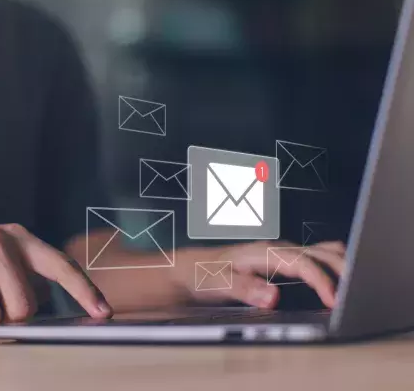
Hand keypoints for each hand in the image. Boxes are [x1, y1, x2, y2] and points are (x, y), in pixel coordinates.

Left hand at [175, 241, 345, 308]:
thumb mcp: (219, 283)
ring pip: (319, 251)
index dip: (321, 280)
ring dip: (339, 264)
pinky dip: (331, 265)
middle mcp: (275, 248)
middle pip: (318, 252)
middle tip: (357, 292)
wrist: (190, 268)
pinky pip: (313, 257)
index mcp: (264, 252)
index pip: (302, 263)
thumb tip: (273, 296)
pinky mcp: (279, 260)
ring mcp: (278, 252)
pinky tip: (338, 278)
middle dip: (341, 269)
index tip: (333, 300)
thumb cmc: (204, 274)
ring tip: (356, 285)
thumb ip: (246, 288)